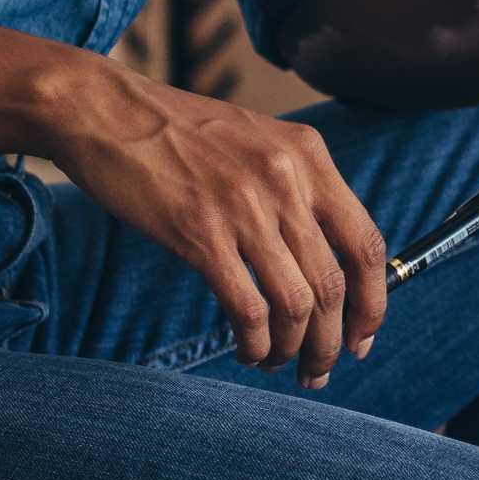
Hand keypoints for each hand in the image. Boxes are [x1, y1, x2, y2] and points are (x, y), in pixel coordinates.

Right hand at [38, 57, 390, 377]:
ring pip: (296, 304)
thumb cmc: (178, 131)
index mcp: (309, 156)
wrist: (105, 110)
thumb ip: (296, 188)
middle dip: (331, 341)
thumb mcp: (258, 141)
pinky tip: (246, 350)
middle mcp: (286, 181)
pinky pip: (247, 308)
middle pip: (333, 285)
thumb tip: (324, 260)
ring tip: (276, 363)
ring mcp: (244, 207)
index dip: (373, 301)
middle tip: (318, 369)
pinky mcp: (200, 233)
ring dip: (292, 348)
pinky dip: (254, 342)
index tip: (361, 337)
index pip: (367, 243)